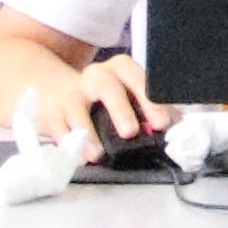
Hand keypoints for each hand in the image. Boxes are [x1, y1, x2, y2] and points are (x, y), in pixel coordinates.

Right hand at [13, 54, 155, 147]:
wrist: (59, 92)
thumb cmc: (105, 98)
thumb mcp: (128, 96)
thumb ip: (150, 111)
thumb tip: (174, 128)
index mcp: (119, 70)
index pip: (136, 78)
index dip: (149, 100)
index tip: (161, 123)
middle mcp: (95, 76)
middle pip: (107, 87)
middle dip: (120, 110)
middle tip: (130, 133)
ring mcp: (71, 93)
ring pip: (77, 109)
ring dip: (89, 133)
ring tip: (99, 154)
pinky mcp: (53, 112)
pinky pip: (58, 127)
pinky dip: (68, 144)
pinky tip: (79, 157)